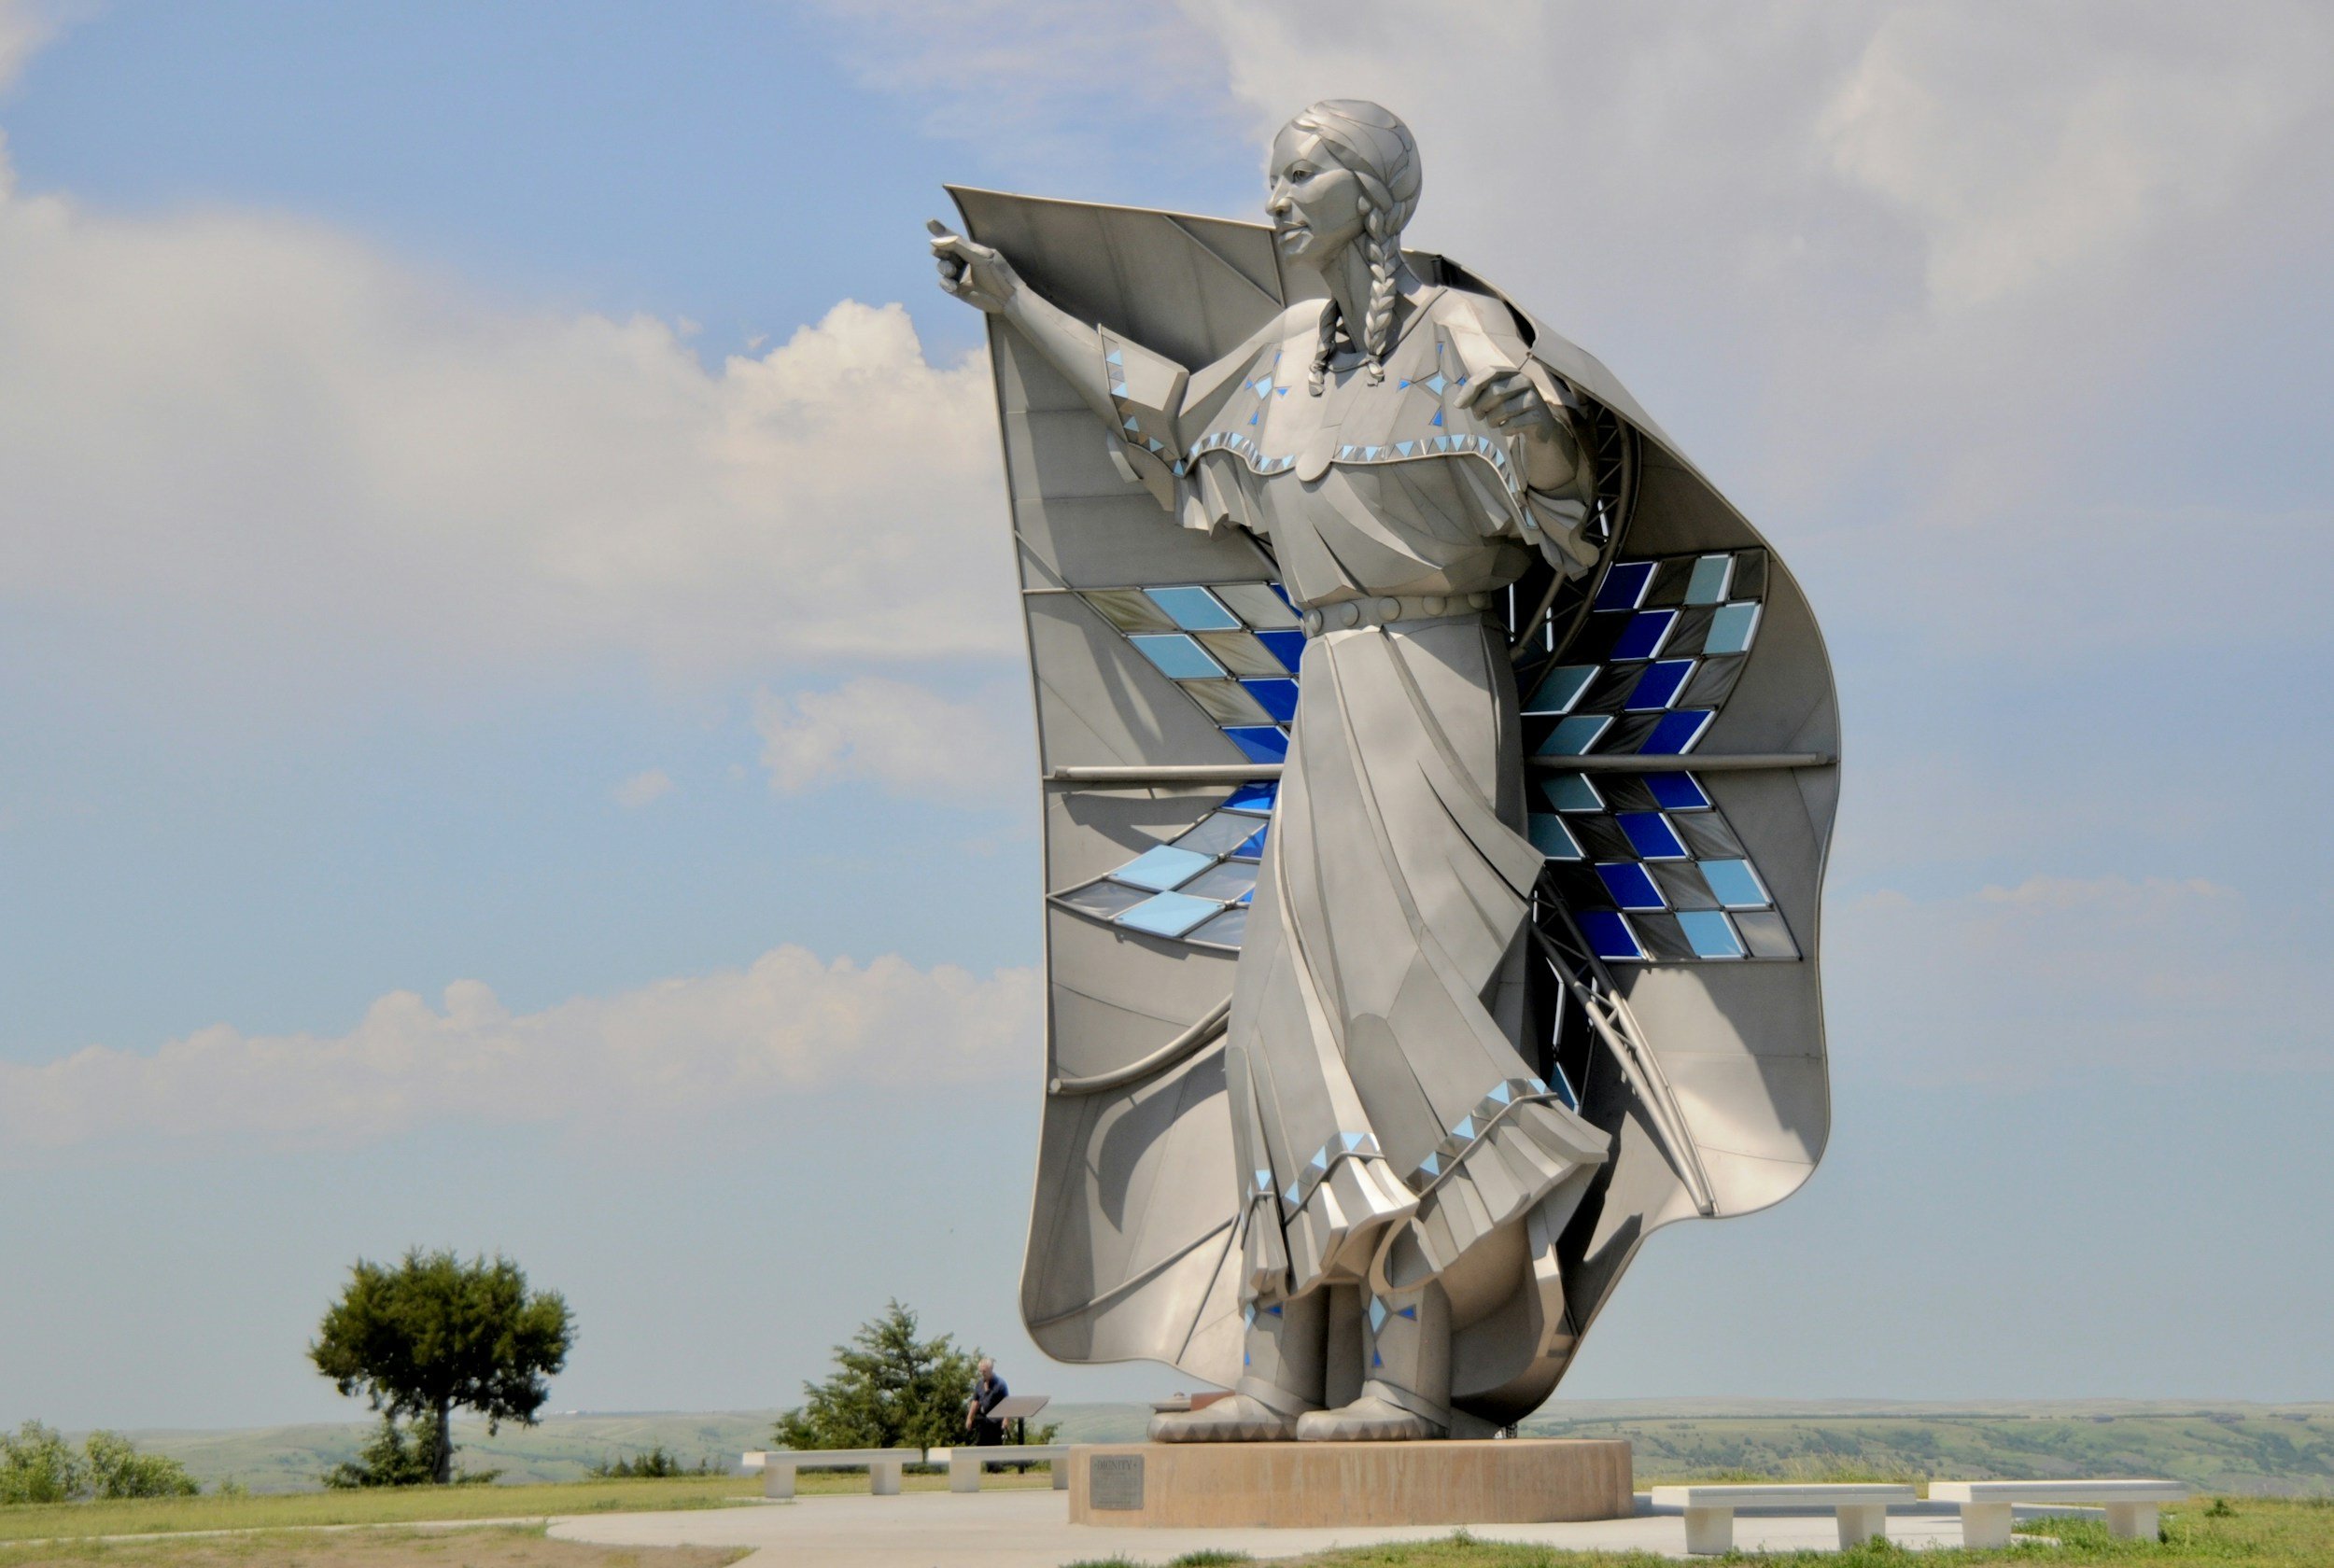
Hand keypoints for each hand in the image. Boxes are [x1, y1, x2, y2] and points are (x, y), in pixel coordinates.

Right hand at [927, 219, 1018, 313]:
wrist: (1006, 297)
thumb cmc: (997, 272)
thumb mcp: (979, 255)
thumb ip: (958, 245)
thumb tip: (935, 241)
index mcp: (970, 250)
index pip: (953, 239)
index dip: (941, 231)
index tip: (930, 222)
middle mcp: (964, 261)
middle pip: (943, 252)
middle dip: (939, 251)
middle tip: (939, 252)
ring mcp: (961, 276)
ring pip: (942, 267)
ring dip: (944, 267)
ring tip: (952, 272)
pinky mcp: (958, 290)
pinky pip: (944, 283)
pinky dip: (946, 283)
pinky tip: (953, 286)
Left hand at [1453, 366, 1580, 492]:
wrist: (1538, 425)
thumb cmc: (1510, 408)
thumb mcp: (1494, 396)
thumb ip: (1478, 393)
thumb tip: (1458, 402)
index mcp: (1512, 373)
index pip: (1490, 372)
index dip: (1472, 387)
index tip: (1459, 405)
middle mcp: (1525, 381)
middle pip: (1494, 392)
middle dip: (1480, 407)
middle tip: (1479, 416)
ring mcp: (1534, 398)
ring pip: (1503, 411)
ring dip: (1492, 421)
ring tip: (1495, 422)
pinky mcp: (1538, 417)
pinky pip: (1512, 425)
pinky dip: (1505, 430)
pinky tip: (1508, 429)